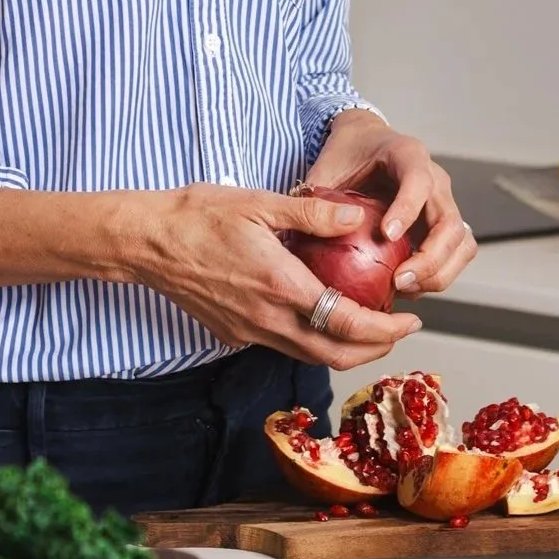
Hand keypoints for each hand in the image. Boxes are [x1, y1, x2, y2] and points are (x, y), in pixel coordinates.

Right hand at [121, 182, 421, 369]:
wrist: (147, 241)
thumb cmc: (198, 216)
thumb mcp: (262, 203)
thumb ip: (315, 213)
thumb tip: (360, 217)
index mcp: (281, 286)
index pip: (348, 323)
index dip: (388, 329)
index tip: (411, 318)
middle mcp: (267, 319)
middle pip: (336, 355)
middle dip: (376, 349)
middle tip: (399, 328)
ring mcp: (248, 331)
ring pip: (310, 355)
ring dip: (346, 348)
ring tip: (369, 324)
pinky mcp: (233, 333)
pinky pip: (283, 344)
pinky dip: (312, 338)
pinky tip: (320, 312)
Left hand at [305, 113, 476, 297]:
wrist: (365, 142)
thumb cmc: (348, 152)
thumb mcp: (327, 165)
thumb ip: (316, 195)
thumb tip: (298, 234)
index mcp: (407, 154)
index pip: (418, 181)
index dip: (406, 210)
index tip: (387, 235)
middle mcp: (435, 177)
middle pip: (449, 222)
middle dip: (429, 257)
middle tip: (399, 280)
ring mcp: (443, 202)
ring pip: (461, 242)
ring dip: (439, 272)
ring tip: (404, 288)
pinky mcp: (443, 223)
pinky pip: (457, 252)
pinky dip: (439, 274)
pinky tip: (409, 286)